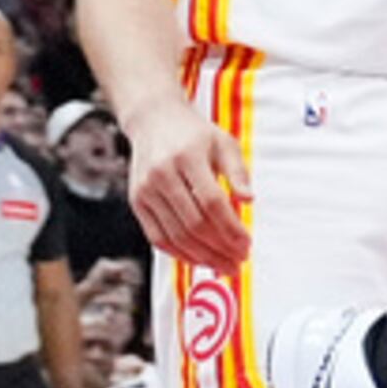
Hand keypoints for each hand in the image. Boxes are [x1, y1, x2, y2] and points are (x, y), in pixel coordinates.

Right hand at [120, 96, 251, 269]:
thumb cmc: (193, 133)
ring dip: (201, 257)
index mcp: (187, 157)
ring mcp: (146, 190)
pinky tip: (198, 260)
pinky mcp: (137, 202)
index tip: (247, 244)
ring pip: (175, 235)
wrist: (153, 121)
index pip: (211, 202)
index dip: (231, 228)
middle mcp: (162, 175)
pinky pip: (157, 237)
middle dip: (219, 248)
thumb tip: (249, 201)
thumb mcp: (223, 142)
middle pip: (192, 223)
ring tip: (223, 266)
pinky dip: (179, 253)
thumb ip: (237, 171)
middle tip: (239, 261)